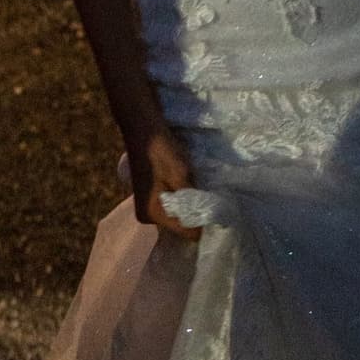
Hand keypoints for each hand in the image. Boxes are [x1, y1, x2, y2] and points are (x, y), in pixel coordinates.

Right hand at [126, 120, 202, 239]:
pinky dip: (181, 197)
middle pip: (181, 225)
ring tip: (201, 188)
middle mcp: (147, 217)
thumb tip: (206, 226)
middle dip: (196, 213)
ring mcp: (147, 206)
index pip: (187, 233)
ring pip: (177, 214)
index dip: (203, 223)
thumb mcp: (180, 175)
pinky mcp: (149, 196)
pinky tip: (188, 183)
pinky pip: (172, 204)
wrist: (142, 125)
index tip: (218, 210)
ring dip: (189, 203)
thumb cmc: (160, 149)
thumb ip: (192, 201)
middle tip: (211, 197)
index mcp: (153, 215)